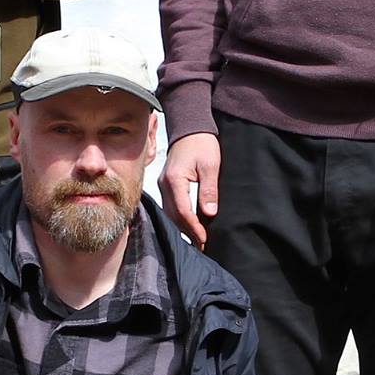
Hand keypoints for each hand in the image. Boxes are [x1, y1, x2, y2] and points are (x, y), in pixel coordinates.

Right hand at [161, 132, 220, 250]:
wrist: (190, 128)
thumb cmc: (201, 144)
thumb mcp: (210, 166)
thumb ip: (208, 190)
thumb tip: (209, 213)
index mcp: (174, 180)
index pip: (183, 211)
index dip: (194, 228)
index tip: (205, 239)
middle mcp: (165, 184)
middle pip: (174, 216)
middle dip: (187, 232)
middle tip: (202, 246)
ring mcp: (163, 185)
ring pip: (170, 213)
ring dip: (183, 227)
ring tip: (197, 239)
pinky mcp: (166, 185)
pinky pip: (171, 206)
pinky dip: (179, 217)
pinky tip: (189, 224)